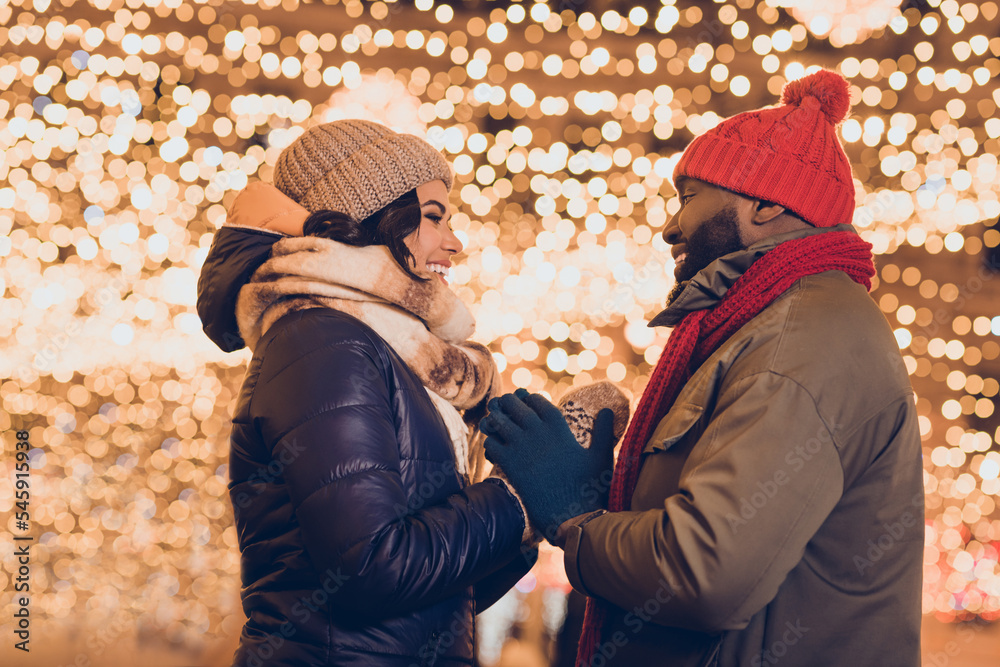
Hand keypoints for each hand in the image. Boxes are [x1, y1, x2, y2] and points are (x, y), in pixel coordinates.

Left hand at [481, 389, 614, 541]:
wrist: (572, 516)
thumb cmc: (590, 487)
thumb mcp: (601, 456)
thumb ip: (603, 431)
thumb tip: (608, 410)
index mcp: (558, 425)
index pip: (536, 400)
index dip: (528, 399)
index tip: (525, 403)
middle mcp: (537, 430)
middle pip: (513, 405)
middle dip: (508, 404)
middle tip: (505, 408)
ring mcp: (521, 447)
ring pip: (499, 421)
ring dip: (496, 419)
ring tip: (496, 423)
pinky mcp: (510, 465)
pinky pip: (491, 444)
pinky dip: (490, 442)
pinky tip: (495, 448)